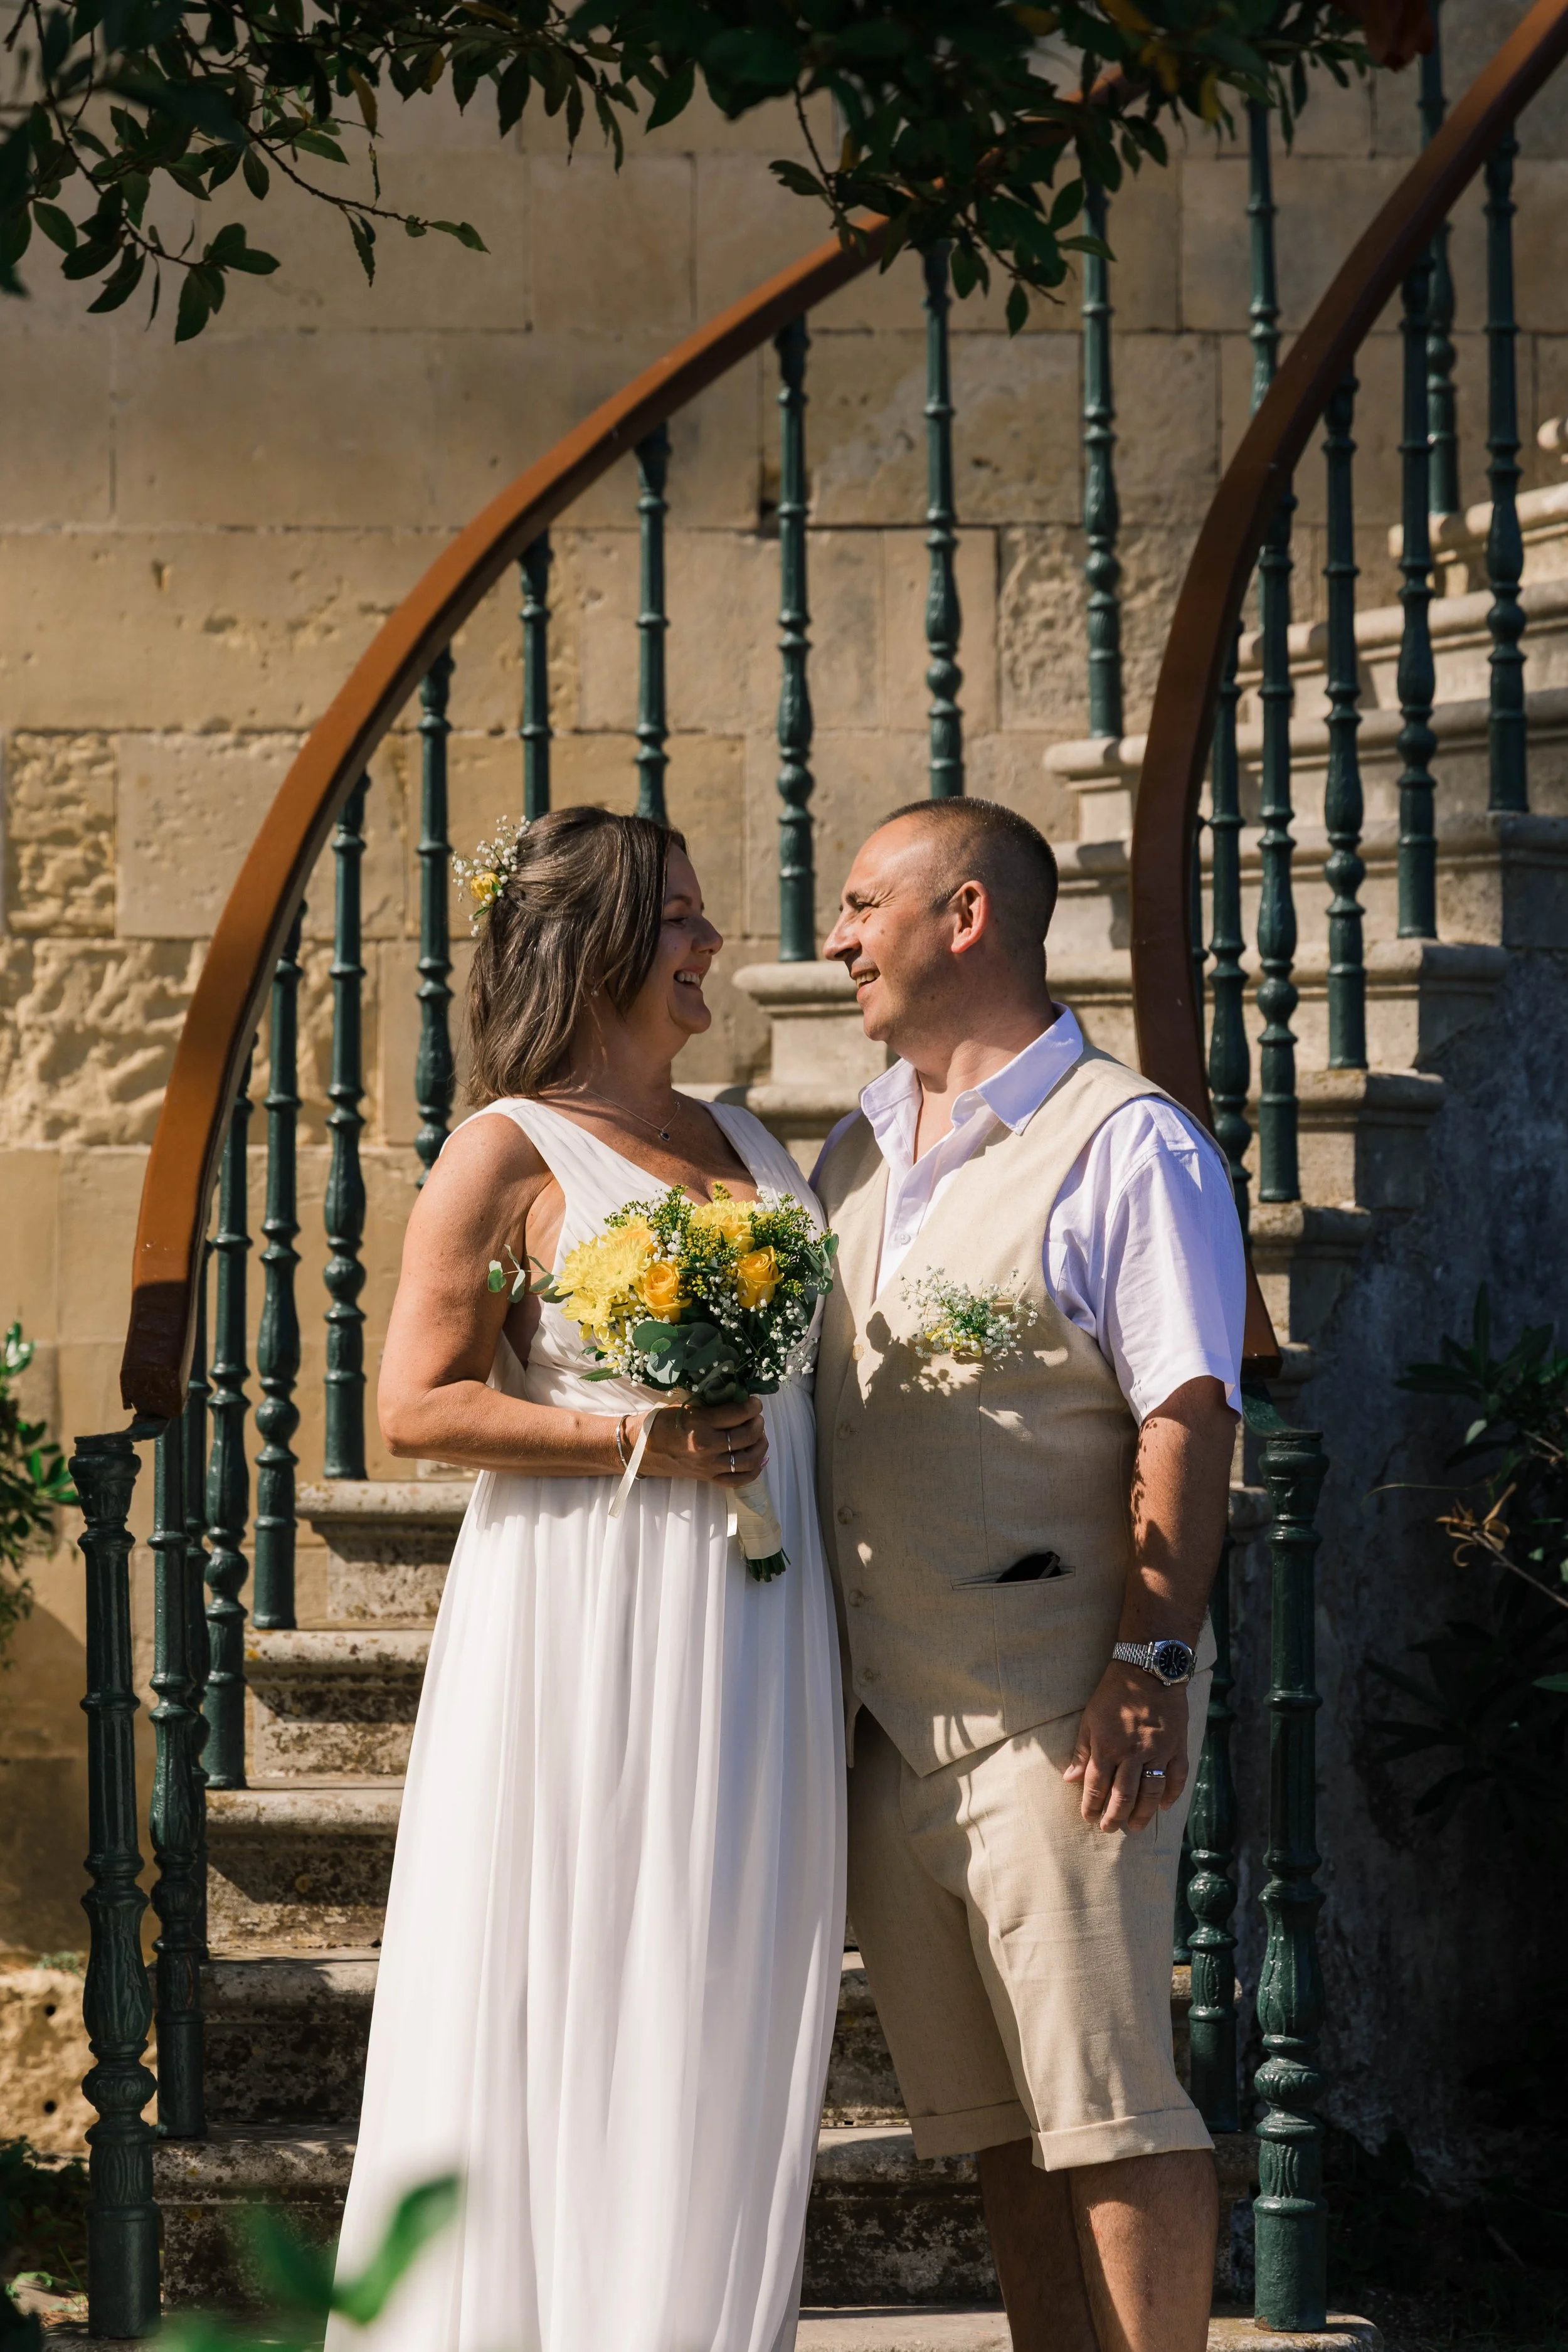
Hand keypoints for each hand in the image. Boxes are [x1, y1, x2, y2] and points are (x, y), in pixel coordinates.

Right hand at [639, 1397, 768, 1487]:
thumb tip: (739, 1398)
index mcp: (699, 1424)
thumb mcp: (685, 1407)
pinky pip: (739, 1480)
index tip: (754, 1402)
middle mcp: (706, 1446)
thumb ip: (712, 1405)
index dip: (753, 1406)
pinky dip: (753, 1471)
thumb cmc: (661, 1423)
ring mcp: (708, 1466)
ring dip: (760, 1445)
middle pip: (747, 1436)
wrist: (641, 1449)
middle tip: (756, 1416)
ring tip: (759, 1435)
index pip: (738, 1413)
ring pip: (748, 1460)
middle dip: (758, 1423)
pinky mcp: (708, 1478)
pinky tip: (757, 1458)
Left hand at [1062, 1662, 1188, 1833]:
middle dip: (1115, 1817)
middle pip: (1124, 1796)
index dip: (1092, 1806)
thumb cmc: (1114, 1693)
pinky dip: (1171, 1795)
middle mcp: (1133, 1753)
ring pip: (1151, 1792)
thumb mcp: (1090, 1719)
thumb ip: (1081, 1751)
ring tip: (1136, 1826)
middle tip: (1110, 1829)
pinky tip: (1163, 1806)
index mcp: (1108, 1746)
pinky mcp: (1177, 1747)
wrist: (1149, 1670)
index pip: (1097, 1786)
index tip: (1089, 1818)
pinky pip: (1177, 1777)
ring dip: (1143, 1813)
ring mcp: (1158, 1751)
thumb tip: (1069, 1779)